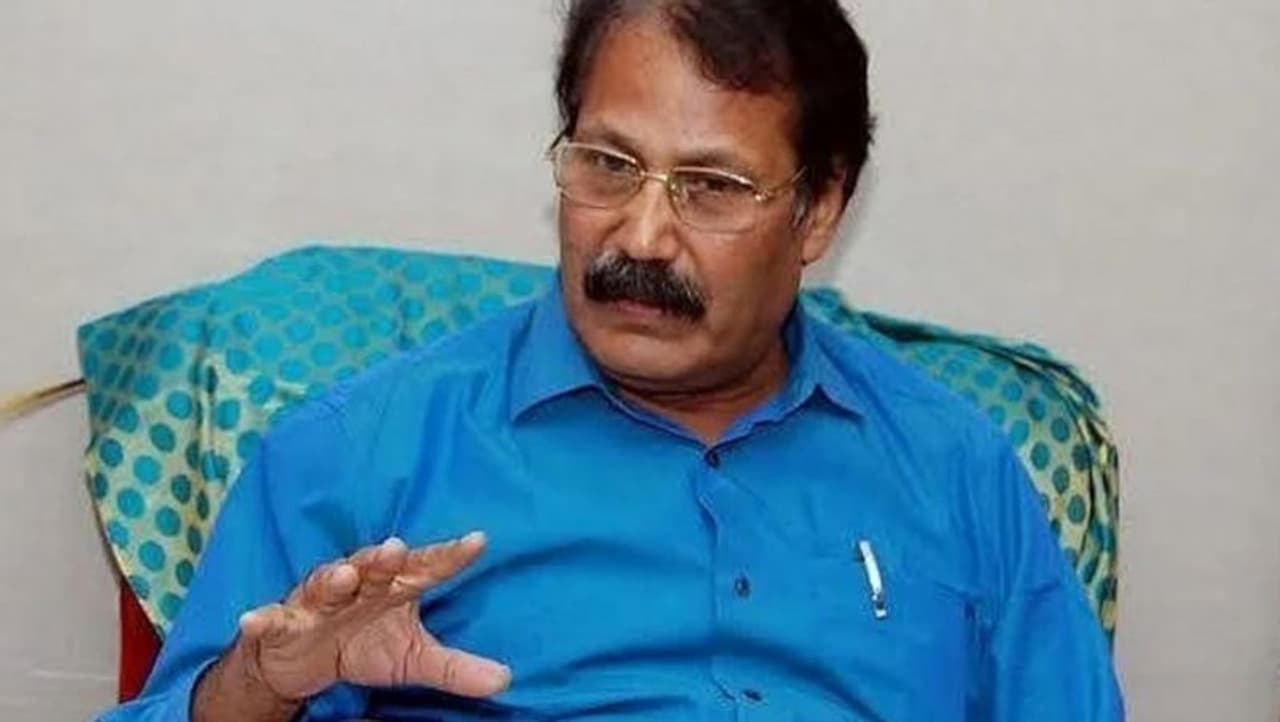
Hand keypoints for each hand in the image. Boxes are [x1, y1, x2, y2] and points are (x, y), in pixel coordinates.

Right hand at [235, 532, 509, 701]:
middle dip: (384, 559)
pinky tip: (254, 617)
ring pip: (325, 585)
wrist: (305, 661)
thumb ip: (455, 667)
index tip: (478, 541)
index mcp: (393, 587)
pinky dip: (263, 618)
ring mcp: (318, 602)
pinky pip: (273, 619)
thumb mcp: (413, 659)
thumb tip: (505, 679)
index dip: (450, 555)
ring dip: (333, 580)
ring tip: (344, 577)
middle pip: (373, 568)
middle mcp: (357, 586)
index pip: (427, 568)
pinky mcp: (283, 623)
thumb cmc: (365, 644)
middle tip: (399, 548)